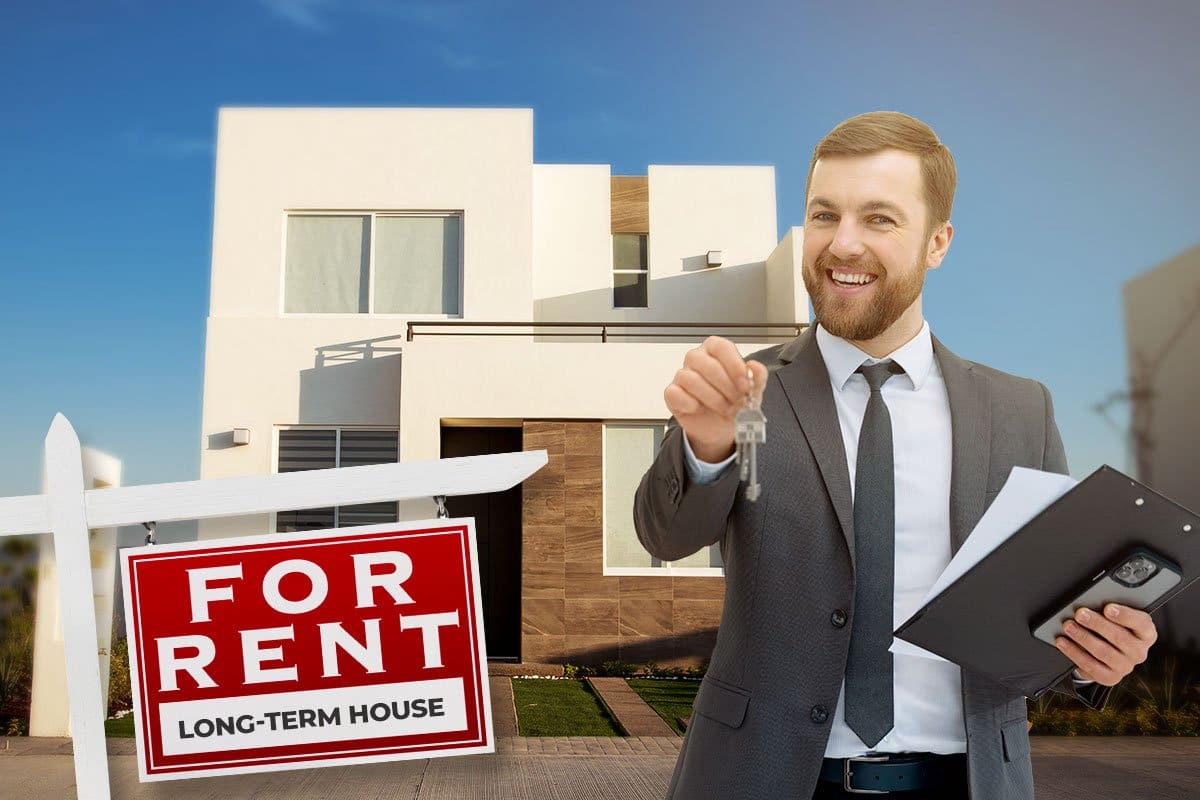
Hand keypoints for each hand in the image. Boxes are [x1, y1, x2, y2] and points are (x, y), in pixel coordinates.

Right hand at [664, 336, 767, 462]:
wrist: (720, 429)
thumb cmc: (733, 404)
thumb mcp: (752, 392)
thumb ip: (758, 378)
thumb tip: (754, 367)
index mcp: (716, 352)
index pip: (721, 347)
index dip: (734, 365)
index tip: (745, 384)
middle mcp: (697, 359)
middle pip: (706, 363)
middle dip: (725, 386)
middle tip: (736, 400)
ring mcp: (682, 375)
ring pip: (691, 379)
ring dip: (712, 398)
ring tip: (724, 408)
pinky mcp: (672, 393)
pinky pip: (676, 394)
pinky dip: (692, 404)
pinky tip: (701, 409)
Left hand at [1055, 603, 1157, 685]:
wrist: (1104, 655)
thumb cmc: (1110, 629)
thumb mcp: (1115, 618)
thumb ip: (1109, 611)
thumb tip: (1091, 603)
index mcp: (1145, 633)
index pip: (1142, 624)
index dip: (1125, 616)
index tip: (1108, 608)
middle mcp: (1139, 652)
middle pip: (1119, 637)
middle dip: (1097, 624)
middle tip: (1080, 614)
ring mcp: (1125, 667)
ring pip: (1103, 651)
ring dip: (1083, 637)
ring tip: (1068, 626)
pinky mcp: (1110, 678)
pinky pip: (1091, 665)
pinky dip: (1074, 652)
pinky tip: (1063, 642)